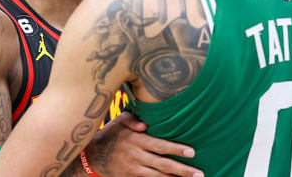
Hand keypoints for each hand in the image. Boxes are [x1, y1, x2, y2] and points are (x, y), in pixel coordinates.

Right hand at [87, 112, 202, 176]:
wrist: (92, 156)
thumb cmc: (110, 135)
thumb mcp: (118, 121)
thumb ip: (131, 119)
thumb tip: (144, 125)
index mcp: (136, 140)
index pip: (159, 146)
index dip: (176, 149)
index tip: (191, 151)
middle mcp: (136, 156)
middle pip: (163, 165)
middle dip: (182, 170)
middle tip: (199, 174)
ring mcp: (134, 169)